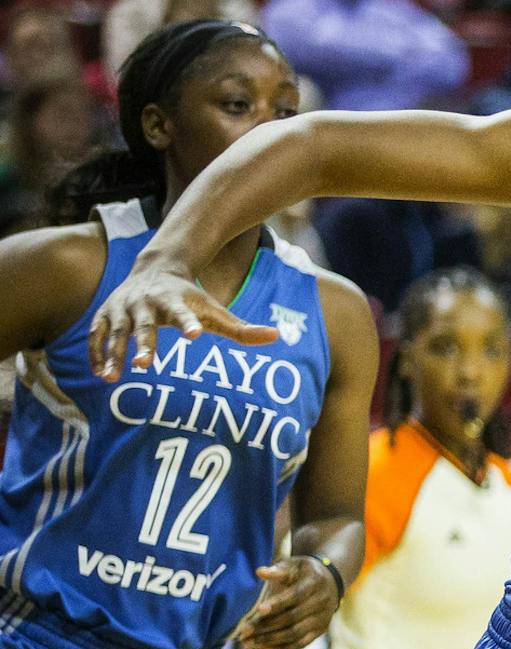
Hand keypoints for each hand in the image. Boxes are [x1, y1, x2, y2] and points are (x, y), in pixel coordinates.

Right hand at [88, 259, 276, 379]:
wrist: (156, 269)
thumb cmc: (191, 298)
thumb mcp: (216, 311)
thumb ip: (242, 329)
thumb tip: (277, 337)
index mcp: (174, 302)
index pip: (183, 314)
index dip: (188, 324)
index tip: (195, 335)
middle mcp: (145, 303)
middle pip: (144, 326)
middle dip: (143, 345)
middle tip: (145, 366)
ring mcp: (122, 308)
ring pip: (114, 332)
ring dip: (112, 354)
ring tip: (111, 379)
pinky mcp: (105, 315)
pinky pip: (97, 336)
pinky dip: (95, 353)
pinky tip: (100, 374)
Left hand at [234, 555, 341, 648]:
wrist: (331, 581)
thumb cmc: (303, 572)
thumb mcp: (293, 566)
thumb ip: (277, 570)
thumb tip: (259, 572)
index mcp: (315, 583)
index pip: (295, 596)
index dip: (278, 603)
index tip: (259, 610)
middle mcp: (322, 602)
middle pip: (293, 618)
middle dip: (267, 626)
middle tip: (244, 631)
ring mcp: (322, 619)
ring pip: (296, 634)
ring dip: (271, 640)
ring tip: (250, 643)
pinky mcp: (320, 630)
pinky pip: (302, 643)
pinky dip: (283, 647)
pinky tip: (264, 648)